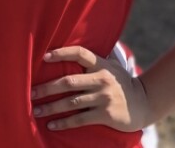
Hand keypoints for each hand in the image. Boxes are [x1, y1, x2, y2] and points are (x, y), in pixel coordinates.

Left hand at [31, 46, 151, 131]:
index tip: (44, 56)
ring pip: (71, 102)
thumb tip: (72, 50)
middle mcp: (101, 79)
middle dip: (46, 88)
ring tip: (36, 111)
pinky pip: (79, 119)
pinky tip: (52, 124)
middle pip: (68, 81)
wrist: (144, 103)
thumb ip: (94, 62)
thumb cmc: (121, 83)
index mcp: (101, 65)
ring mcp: (104, 97)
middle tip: (31, 93)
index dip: (61, 53)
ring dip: (51, 107)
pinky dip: (64, 122)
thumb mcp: (111, 67)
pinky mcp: (106, 114)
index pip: (79, 54)